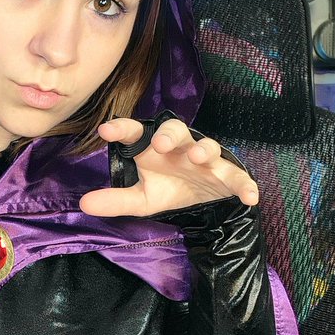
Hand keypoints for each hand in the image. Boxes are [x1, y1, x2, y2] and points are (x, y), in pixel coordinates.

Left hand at [79, 117, 258, 218]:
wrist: (203, 198)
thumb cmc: (169, 187)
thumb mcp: (141, 198)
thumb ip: (115, 200)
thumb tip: (84, 205)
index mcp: (154, 148)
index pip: (136, 132)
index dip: (122, 128)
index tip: (106, 131)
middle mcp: (180, 147)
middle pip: (175, 131)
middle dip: (168, 135)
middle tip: (158, 143)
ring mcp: (206, 160)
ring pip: (206, 146)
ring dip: (203, 150)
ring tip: (197, 157)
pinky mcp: (227, 176)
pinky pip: (238, 177)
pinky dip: (245, 185)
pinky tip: (251, 197)